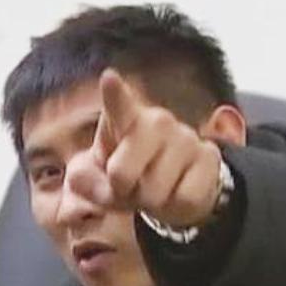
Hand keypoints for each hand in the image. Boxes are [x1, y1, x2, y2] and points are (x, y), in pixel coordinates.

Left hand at [89, 69, 221, 227]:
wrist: (174, 190)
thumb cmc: (132, 177)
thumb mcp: (100, 182)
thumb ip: (84, 181)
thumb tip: (76, 179)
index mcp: (125, 120)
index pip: (118, 106)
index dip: (114, 95)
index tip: (109, 79)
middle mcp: (158, 122)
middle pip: (122, 173)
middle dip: (120, 191)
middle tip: (129, 186)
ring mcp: (186, 138)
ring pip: (155, 190)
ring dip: (151, 202)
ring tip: (155, 191)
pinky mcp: (209, 158)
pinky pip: (184, 198)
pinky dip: (177, 206)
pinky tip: (178, 192)